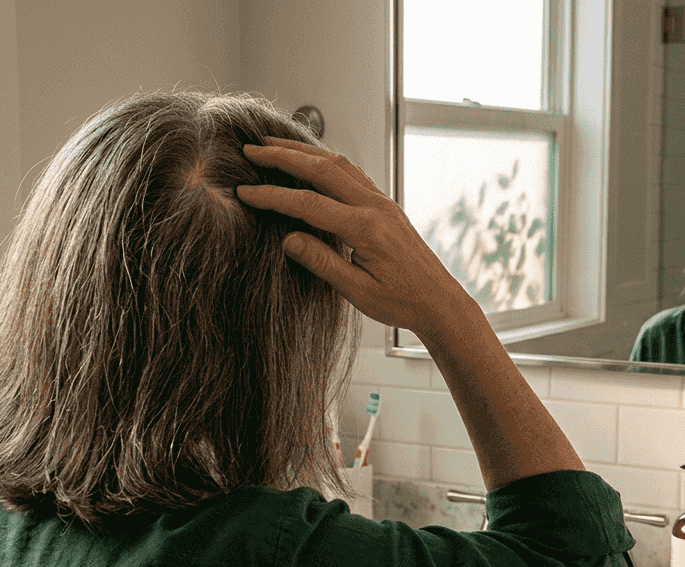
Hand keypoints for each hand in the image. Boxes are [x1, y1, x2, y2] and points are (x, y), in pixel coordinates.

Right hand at [234, 138, 473, 337]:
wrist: (438, 300)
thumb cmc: (402, 301)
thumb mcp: (357, 291)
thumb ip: (322, 263)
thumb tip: (288, 240)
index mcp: (365, 228)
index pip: (308, 204)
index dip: (272, 196)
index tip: (245, 192)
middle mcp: (375, 207)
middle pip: (322, 169)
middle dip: (283, 156)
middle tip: (251, 150)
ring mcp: (382, 202)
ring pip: (338, 164)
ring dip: (304, 152)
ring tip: (274, 145)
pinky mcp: (385, 205)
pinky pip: (353, 173)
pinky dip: (326, 161)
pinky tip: (312, 160)